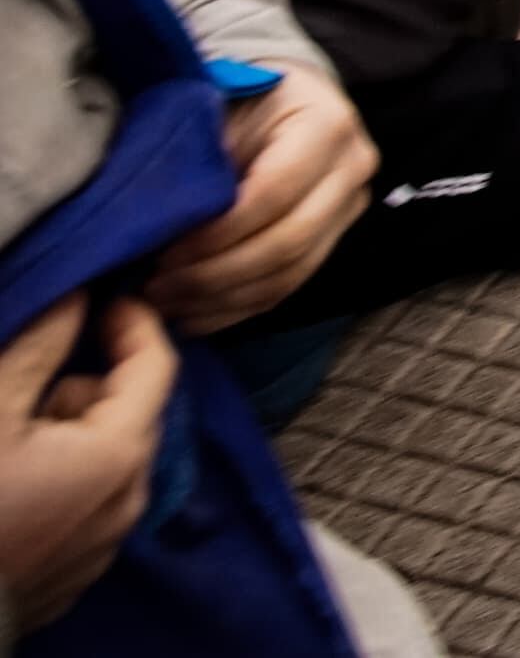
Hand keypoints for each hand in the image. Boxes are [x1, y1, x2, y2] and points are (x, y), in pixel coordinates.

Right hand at [0, 294, 173, 627]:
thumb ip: (41, 346)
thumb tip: (78, 295)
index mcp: (121, 454)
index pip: (156, 365)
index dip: (132, 322)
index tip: (102, 297)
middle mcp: (130, 500)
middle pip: (125, 413)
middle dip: (80, 387)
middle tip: (21, 391)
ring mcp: (104, 543)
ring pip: (101, 458)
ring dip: (64, 434)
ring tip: (7, 443)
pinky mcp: (72, 573)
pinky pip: (82, 501)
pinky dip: (56, 478)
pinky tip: (8, 485)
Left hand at [148, 69, 372, 333]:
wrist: (279, 98)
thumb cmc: (239, 99)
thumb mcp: (216, 109)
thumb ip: (194, 159)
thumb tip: (151, 222)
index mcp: (326, 124)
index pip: (275, 192)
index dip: (218, 232)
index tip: (164, 254)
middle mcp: (353, 166)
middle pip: (289, 240)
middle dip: (217, 274)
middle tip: (158, 287)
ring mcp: (350, 206)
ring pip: (290, 273)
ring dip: (222, 298)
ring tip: (167, 302)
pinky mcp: (335, 237)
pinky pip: (288, 287)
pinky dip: (236, 308)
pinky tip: (193, 314)